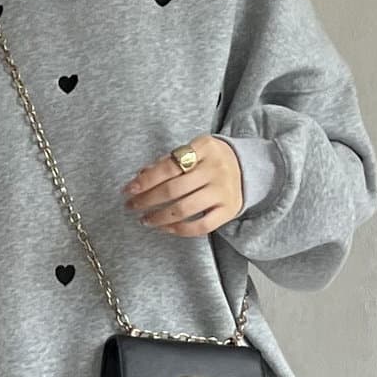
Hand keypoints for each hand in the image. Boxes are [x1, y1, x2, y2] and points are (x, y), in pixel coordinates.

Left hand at [122, 135, 243, 236]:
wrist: (248, 167)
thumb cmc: (211, 160)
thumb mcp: (194, 151)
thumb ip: (168, 162)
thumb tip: (140, 177)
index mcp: (204, 147)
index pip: (169, 165)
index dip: (146, 179)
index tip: (129, 189)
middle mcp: (215, 169)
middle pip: (173, 189)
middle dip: (147, 200)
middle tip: (131, 206)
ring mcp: (223, 191)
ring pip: (184, 209)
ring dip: (159, 217)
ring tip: (145, 220)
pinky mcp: (228, 210)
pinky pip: (200, 226)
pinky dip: (179, 229)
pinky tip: (165, 228)